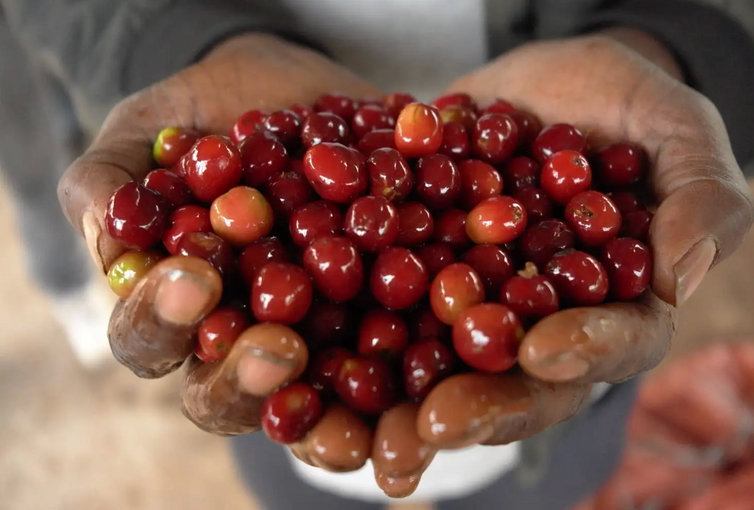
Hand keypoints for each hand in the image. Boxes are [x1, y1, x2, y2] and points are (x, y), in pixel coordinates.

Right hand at [58, 34, 383, 447]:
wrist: (282, 95)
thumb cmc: (198, 121)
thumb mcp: (140, 133)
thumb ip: (108, 184)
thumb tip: (110, 241)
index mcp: (170, 309)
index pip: (149, 334)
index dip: (163, 318)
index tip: (195, 278)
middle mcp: (236, 339)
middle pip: (226, 391)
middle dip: (247, 376)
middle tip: (277, 347)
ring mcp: (309, 336)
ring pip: (312, 392)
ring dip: (331, 399)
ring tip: (358, 381)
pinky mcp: (375, 315)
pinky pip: (393, 344)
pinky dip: (411, 347)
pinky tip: (433, 337)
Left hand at [379, 31, 753, 495]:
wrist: (535, 81)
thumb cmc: (622, 102)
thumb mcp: (673, 125)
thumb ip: (699, 194)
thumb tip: (683, 275)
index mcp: (611, 304)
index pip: (609, 342)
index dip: (582, 351)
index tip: (542, 351)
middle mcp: (533, 320)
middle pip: (512, 378)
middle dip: (475, 404)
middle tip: (431, 426)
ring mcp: (466, 302)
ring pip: (433, 360)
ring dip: (393, 395)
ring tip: (352, 418)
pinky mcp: (409, 271)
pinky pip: (374, 301)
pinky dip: (338, 320)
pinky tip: (300, 338)